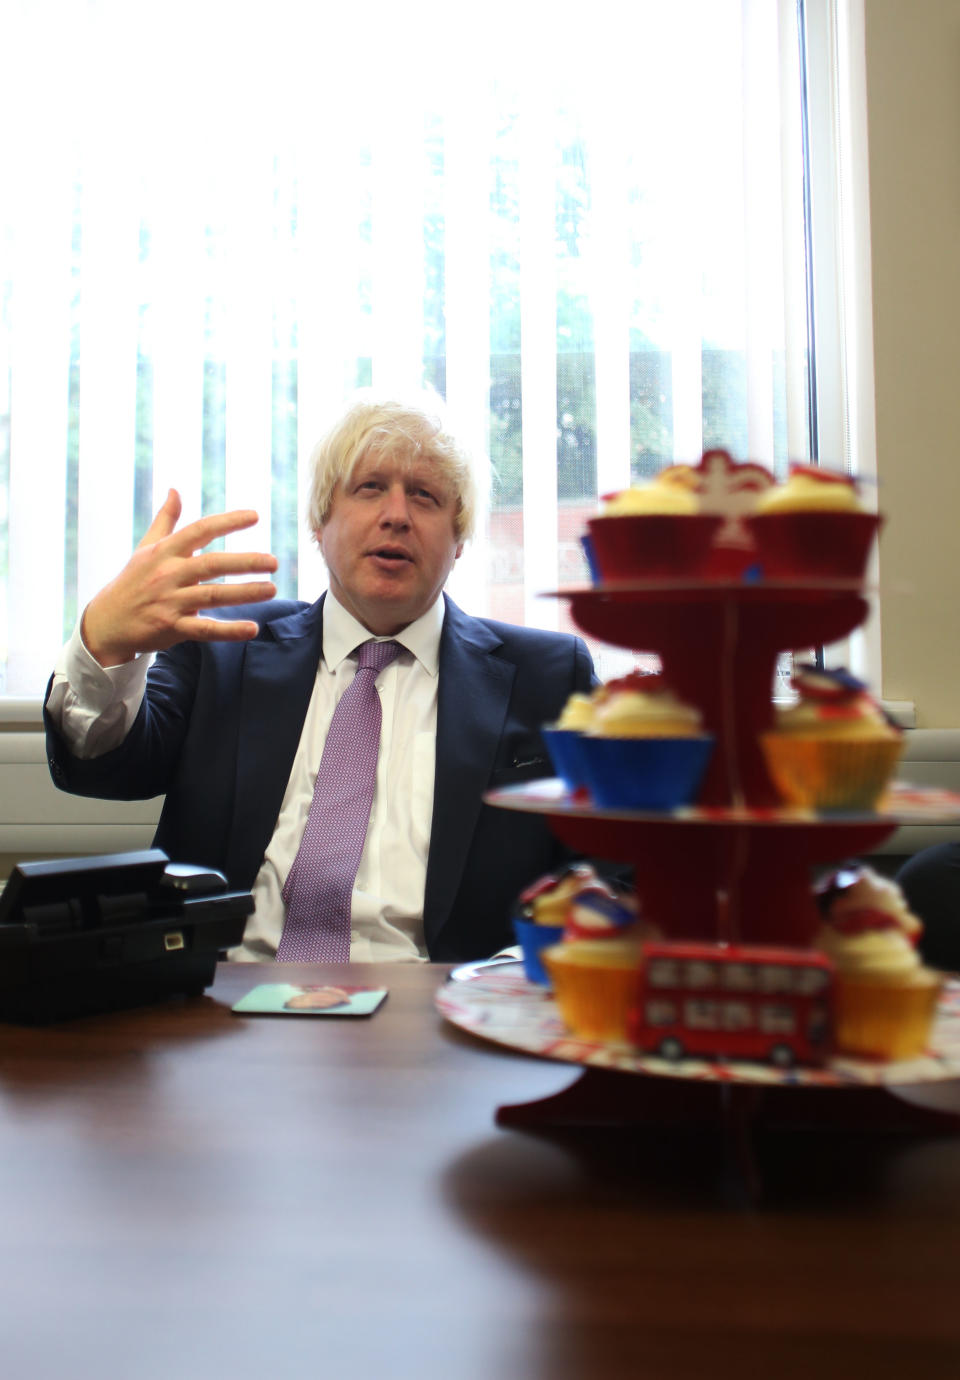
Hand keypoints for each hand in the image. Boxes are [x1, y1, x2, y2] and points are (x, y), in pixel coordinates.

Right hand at [81, 490, 278, 666]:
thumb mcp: (146, 548)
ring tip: (272, 589)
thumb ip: (165, 520)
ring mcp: (170, 602)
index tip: (255, 516)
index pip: (199, 530)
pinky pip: (204, 630)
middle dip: (244, 562)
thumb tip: (175, 489)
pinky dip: (228, 630)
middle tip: (274, 562)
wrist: (107, 622)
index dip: (227, 522)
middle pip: (211, 564)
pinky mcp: (171, 628)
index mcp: (164, 552)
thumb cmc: (132, 581)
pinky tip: (252, 628)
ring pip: (212, 596)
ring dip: (244, 593)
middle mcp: (168, 575)